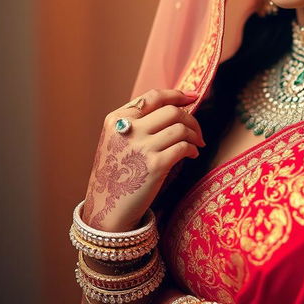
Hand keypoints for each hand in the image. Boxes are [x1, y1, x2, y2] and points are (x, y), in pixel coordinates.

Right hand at [81, 88, 204, 231]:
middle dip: (191, 118)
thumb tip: (176, 106)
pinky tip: (191, 154)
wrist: (106, 209)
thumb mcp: (116, 140)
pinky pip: (183, 146)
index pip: (154, 97)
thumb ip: (138, 121)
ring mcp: (141, 147)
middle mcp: (127, 129)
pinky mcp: (155, 165)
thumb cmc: (117, 172)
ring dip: (194, 134)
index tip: (193, 96)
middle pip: (171, 111)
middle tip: (197, 131)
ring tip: (195, 144)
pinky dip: (192, 148)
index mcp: (116, 119)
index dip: (177, 94)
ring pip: (180, 127)